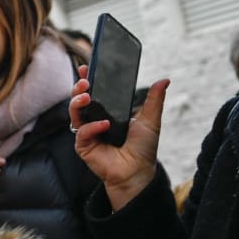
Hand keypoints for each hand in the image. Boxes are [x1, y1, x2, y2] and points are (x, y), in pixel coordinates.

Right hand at [70, 67, 167, 210]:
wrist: (138, 172)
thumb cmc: (143, 148)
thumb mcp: (150, 120)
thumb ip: (154, 100)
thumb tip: (164, 80)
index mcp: (106, 112)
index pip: (93, 92)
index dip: (86, 79)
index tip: (86, 67)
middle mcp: (94, 121)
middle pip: (78, 100)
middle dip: (78, 89)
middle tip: (84, 82)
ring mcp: (87, 133)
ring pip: (74, 113)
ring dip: (77, 103)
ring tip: (87, 97)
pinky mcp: (83, 146)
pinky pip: (82, 132)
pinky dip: (92, 127)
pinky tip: (105, 125)